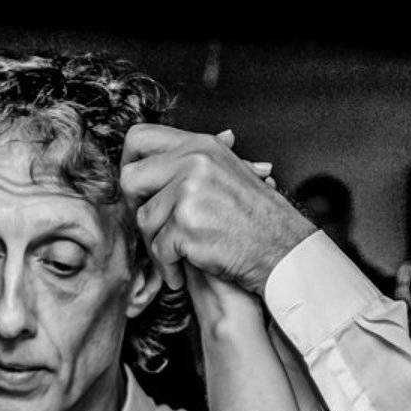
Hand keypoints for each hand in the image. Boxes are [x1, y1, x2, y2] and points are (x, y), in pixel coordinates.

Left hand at [120, 123, 312, 294]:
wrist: (282, 250)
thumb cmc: (258, 219)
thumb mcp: (234, 172)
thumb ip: (206, 159)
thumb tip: (206, 141)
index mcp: (200, 146)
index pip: (139, 138)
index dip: (128, 163)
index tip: (136, 188)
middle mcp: (193, 162)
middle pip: (130, 179)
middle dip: (135, 208)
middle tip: (153, 228)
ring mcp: (189, 192)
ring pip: (143, 218)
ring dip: (155, 245)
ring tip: (175, 257)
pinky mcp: (187, 224)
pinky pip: (157, 247)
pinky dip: (168, 266)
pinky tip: (182, 272)